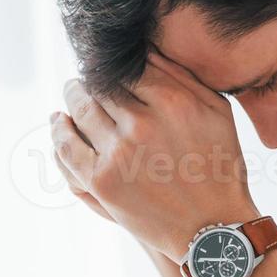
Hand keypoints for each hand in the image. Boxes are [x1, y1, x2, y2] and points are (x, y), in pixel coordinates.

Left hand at [51, 55, 257, 259]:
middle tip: (87, 75)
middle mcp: (144, 123)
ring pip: (81, 108)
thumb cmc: (218, 167)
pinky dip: (58, 128)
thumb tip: (148, 48)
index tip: (108, 61)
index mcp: (175, 102)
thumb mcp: (218, 115)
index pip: (129, 66)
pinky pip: (66, 144)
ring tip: (73, 91)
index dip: (114, 61)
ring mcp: (119, 152)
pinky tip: (58, 120)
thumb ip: (185, 78)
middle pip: (102, 83)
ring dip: (73, 95)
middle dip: (92, 77)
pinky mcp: (101, 180)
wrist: (212, 228)